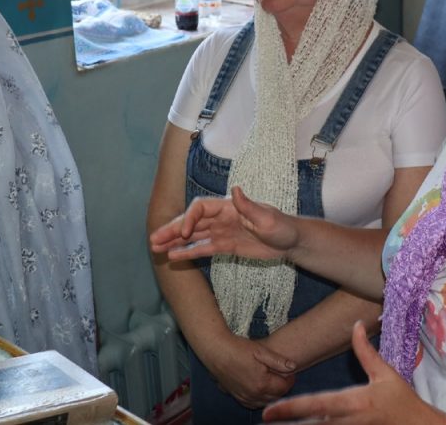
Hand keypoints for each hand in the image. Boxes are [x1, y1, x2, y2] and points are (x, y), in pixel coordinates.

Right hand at [149, 187, 300, 261]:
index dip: (190, 218)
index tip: (185, 233)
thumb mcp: (268, 217)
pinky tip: (174, 256)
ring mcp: (221, 231)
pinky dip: (188, 252)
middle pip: (191, 221)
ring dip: (174, 241)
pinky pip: (203, 248)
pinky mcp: (225, 245)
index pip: (201, 208)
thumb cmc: (283, 226)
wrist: (291, 242)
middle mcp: (221, 217)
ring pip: (193, 236)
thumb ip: (249, 206)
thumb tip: (236, 190)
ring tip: (156, 248)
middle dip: (172, 229)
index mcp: (229, 206)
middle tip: (154, 239)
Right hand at [207, 333, 297, 409]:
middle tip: (282, 375)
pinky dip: (260, 398)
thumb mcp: (261, 351)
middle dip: (282, 387)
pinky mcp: (237, 396)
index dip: (289, 379)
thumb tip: (293, 367)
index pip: (284, 387)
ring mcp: (244, 397)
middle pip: (276, 396)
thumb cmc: (238, 348)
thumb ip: (278, 361)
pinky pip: (253, 403)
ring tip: (272, 380)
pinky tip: (260, 388)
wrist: (216, 351)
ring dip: (272, 394)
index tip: (289, 371)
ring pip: (265, 402)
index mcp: (262, 383)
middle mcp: (254, 394)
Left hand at [262, 322, 442, 423]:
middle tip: (263, 419)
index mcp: (354, 401)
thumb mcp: (385, 373)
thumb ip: (366, 351)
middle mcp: (349, 420)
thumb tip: (356, 325)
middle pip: (312, 424)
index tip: (269, 410)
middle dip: (287, 423)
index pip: (316, 405)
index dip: (291, 408)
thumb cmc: (402, 400)